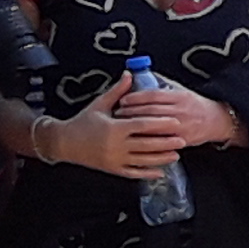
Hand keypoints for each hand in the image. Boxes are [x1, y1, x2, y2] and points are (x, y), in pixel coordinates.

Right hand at [61, 73, 188, 178]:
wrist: (65, 142)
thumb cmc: (82, 122)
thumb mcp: (99, 105)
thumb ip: (118, 91)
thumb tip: (129, 74)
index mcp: (114, 128)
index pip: (142, 125)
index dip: (160, 124)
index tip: (175, 122)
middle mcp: (116, 145)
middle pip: (147, 144)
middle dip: (166, 143)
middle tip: (183, 140)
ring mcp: (115, 159)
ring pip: (143, 160)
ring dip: (161, 159)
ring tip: (176, 155)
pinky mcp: (113, 169)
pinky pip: (133, 173)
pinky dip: (147, 173)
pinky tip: (160, 172)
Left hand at [113, 77, 233, 148]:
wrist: (217, 121)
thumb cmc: (196, 105)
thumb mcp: (183, 92)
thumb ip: (164, 87)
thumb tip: (143, 78)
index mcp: (180, 97)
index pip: (153, 96)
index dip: (136, 98)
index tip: (123, 100)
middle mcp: (181, 111)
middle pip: (150, 111)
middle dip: (131, 112)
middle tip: (117, 113)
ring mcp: (182, 127)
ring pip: (154, 126)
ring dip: (136, 126)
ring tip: (122, 125)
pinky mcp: (182, 140)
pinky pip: (161, 140)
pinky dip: (147, 140)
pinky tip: (135, 139)